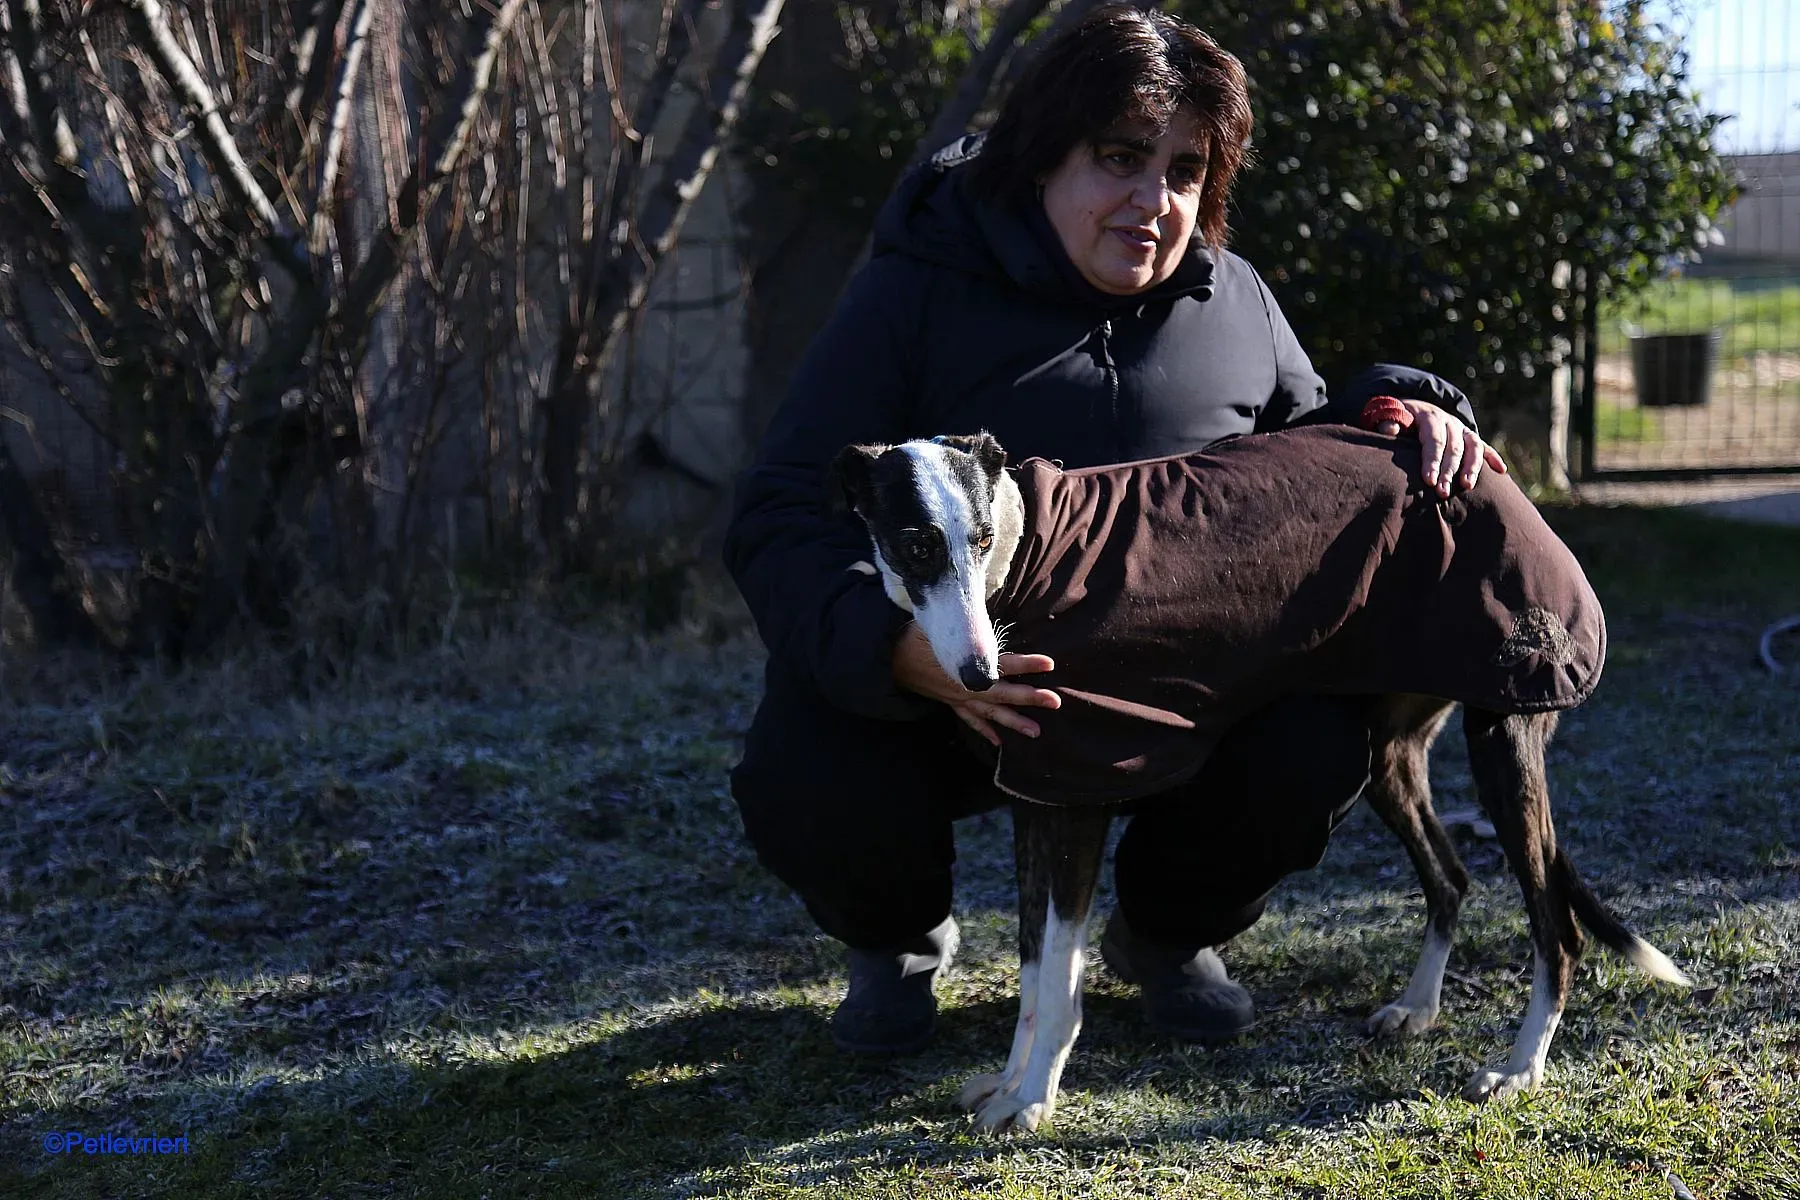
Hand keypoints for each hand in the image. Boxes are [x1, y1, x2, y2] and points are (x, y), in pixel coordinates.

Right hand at [891, 623, 1060, 746]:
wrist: (888, 659)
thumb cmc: (914, 636)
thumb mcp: (936, 623)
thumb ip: (962, 624)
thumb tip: (980, 615)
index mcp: (964, 665)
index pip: (1001, 664)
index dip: (1026, 664)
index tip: (1049, 664)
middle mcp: (965, 685)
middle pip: (1002, 693)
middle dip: (1030, 697)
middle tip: (1055, 702)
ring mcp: (958, 697)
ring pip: (990, 713)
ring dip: (1014, 722)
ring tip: (1036, 732)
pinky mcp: (950, 702)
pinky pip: (970, 720)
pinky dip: (984, 731)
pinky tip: (999, 742)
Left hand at [1374, 399, 1506, 496]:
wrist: (1414, 408)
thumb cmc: (1398, 419)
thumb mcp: (1389, 416)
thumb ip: (1387, 421)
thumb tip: (1389, 429)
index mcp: (1430, 417)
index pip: (1433, 440)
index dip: (1431, 460)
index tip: (1428, 480)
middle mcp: (1449, 422)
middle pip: (1453, 448)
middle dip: (1449, 471)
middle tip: (1442, 492)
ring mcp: (1462, 429)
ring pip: (1472, 447)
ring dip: (1472, 467)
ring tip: (1467, 486)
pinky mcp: (1469, 437)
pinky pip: (1484, 446)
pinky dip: (1493, 457)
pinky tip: (1501, 471)